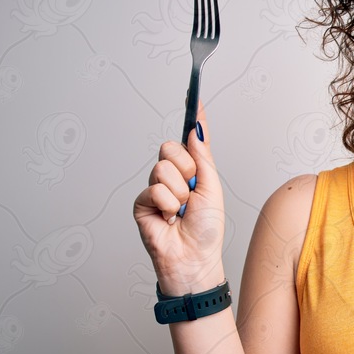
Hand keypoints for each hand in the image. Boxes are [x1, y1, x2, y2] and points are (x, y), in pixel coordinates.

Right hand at [133, 102, 225, 294]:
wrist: (193, 258)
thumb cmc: (207, 230)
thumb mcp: (212, 188)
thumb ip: (202, 159)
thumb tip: (196, 131)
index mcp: (193, 170)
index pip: (189, 139)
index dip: (192, 118)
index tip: (193, 94)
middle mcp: (173, 175)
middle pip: (171, 148)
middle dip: (186, 169)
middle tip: (191, 191)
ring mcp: (156, 188)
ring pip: (163, 168)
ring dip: (178, 192)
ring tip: (181, 210)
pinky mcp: (142, 202)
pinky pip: (154, 189)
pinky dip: (167, 205)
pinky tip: (169, 219)